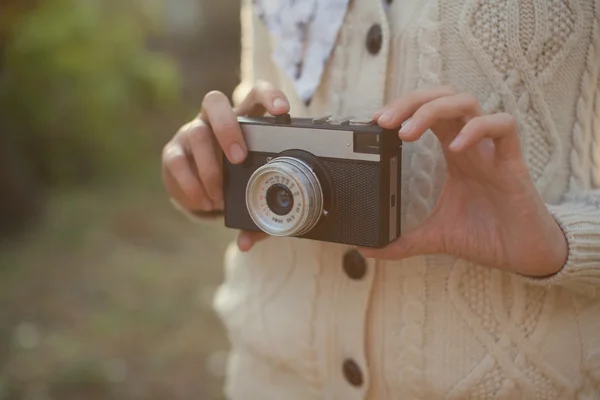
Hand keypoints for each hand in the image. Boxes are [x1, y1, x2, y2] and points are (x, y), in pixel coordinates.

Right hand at [162, 81, 289, 250]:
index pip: (254, 94)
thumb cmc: (236, 186)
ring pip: (196, 133)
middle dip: (228, 128)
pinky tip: (204, 203)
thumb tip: (247, 242)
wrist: (201, 194)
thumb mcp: (251, 196)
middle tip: (239, 158)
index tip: (283, 110)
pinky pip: (177, 162)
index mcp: (243, 121)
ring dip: (210, 168)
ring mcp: (190, 133)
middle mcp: (214, 120)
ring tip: (220, 198)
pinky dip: (191, 185)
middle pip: (215, 102)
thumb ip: (255, 216)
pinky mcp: (172, 152)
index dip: (268, 96)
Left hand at [359, 86, 567, 277]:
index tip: (375, 121)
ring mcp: (491, 150)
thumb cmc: (486, 235)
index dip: (402, 108)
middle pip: (442, 97)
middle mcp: (470, 144)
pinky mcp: (512, 162)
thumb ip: (401, 241)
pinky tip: (456, 147)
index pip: (427, 111)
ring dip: (434, 109)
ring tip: (408, 132)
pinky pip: (503, 126)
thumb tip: (367, 250)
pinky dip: (477, 129)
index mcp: (452, 152)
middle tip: (385, 121)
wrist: (524, 255)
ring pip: (467, 102)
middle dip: (411, 101)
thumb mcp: (434, 237)